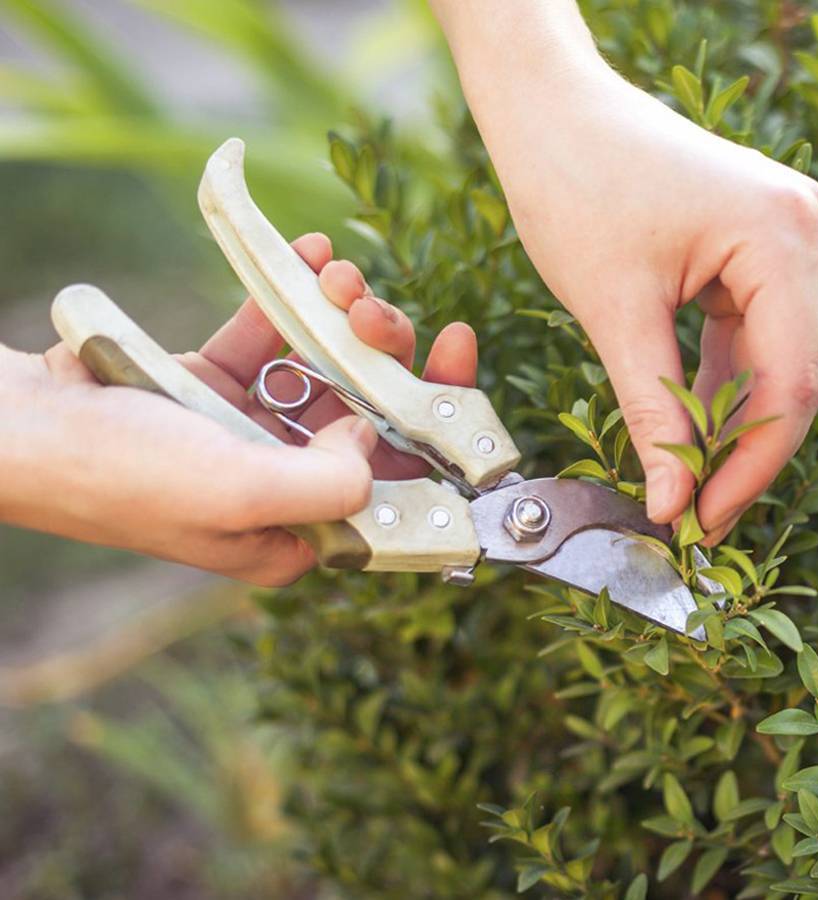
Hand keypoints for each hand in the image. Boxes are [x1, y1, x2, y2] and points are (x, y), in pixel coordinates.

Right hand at [0, 233, 477, 585]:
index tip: (458, 362)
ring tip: (337, 273)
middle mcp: (280, 488)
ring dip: (341, 315)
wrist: (14, 423)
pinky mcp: (208, 383)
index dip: (440, 429)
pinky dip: (290, 295)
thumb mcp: (239, 493)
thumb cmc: (121, 472)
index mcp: (296, 536)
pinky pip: (270, 334)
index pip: (399, 489)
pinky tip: (307, 253)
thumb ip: (329, 482)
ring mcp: (245, 432)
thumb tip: (370, 441)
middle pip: (370, 418)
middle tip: (380, 311)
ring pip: (327, 367)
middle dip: (387, 357)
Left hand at [433, 1, 817, 543]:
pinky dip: (725, 386)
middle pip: (798, 374)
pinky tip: (692, 434)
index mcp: (782, 235)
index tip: (706, 523)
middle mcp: (804, 229)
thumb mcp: (613, 310)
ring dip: (736, 425)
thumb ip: (653, 413)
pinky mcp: (761, 245)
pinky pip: (757, 335)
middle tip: (698, 519)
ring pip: (781, 361)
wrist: (548, 105)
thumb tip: (674, 507)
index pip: (792, 379)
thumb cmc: (572, 182)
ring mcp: (788, 235)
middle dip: (747, 451)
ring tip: (691, 488)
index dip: (752, 464)